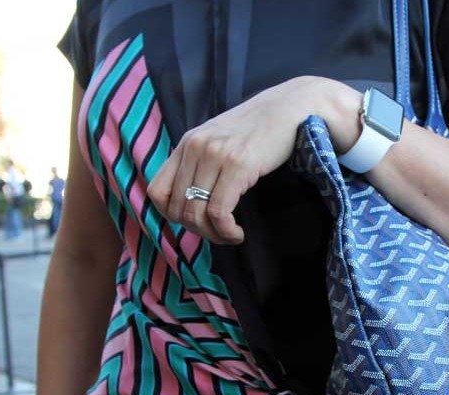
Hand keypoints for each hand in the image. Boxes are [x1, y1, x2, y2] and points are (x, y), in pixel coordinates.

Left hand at [147, 76, 360, 244]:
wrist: (291, 106)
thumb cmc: (260, 129)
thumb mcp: (221, 140)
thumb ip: (202, 163)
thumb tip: (192, 202)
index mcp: (187, 143)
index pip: (156, 191)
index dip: (172, 216)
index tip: (196, 221)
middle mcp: (195, 147)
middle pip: (177, 208)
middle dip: (198, 230)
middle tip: (220, 233)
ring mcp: (215, 155)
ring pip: (195, 214)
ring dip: (213, 234)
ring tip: (231, 234)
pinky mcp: (237, 165)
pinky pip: (219, 212)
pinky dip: (226, 231)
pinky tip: (238, 232)